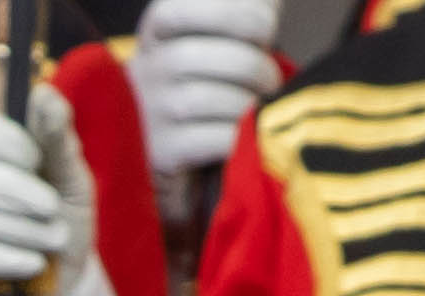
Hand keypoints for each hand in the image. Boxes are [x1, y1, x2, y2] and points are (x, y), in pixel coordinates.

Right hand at [127, 0, 278, 188]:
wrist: (157, 144)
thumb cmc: (198, 79)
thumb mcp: (210, 34)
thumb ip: (245, 9)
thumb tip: (274, 1)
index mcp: (161, 24)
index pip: (208, 7)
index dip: (249, 17)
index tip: (263, 34)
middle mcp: (150, 64)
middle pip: (230, 58)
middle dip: (260, 69)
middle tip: (268, 81)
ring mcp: (152, 110)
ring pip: (224, 101)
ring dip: (251, 105)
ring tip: (255, 108)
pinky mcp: (162, 152)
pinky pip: (219, 139)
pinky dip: (240, 137)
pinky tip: (239, 136)